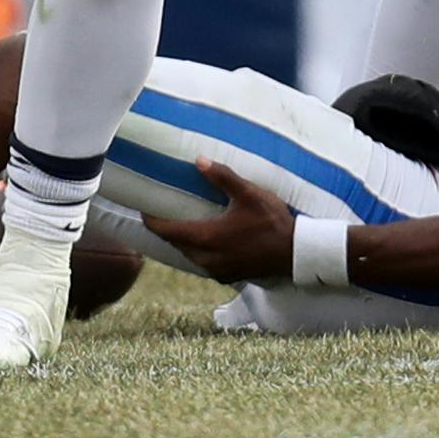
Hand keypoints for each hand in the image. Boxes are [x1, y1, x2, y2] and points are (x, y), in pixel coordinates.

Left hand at [143, 162, 299, 283]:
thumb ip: (223, 177)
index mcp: (206, 238)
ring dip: (183, 241)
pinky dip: (199, 251)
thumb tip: (198, 161)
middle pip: (176, 244)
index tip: (143, 209)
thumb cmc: (271, 222)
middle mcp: (206, 258)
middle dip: (166, 229)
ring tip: (183, 223)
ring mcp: (217, 270)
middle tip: (162, 212)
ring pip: (189, 255)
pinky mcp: (228, 276)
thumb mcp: (249, 194)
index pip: (168, 231)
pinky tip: (207, 240)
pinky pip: (204, 263)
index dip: (152, 221)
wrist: (295, 253)